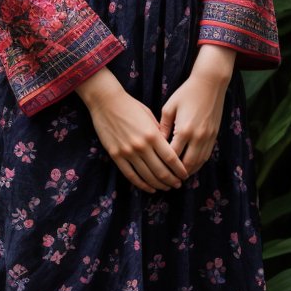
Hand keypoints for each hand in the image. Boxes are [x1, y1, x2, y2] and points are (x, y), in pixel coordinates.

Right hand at [75, 69, 188, 192]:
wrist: (106, 102)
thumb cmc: (130, 106)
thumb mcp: (150, 117)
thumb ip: (159, 133)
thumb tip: (168, 148)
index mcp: (152, 135)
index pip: (171, 158)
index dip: (179, 170)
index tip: (185, 175)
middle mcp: (141, 146)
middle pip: (161, 170)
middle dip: (172, 180)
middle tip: (178, 184)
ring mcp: (127, 152)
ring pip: (147, 176)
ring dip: (159, 184)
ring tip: (166, 187)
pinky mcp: (116, 156)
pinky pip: (131, 175)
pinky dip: (142, 185)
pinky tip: (150, 188)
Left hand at [157, 46, 235, 175]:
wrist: (210, 84)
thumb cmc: (186, 93)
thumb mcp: (169, 108)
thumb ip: (163, 127)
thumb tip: (156, 143)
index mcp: (184, 130)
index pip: (172, 155)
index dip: (164, 166)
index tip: (155, 171)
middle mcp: (197, 137)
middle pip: (186, 164)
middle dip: (176, 174)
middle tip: (167, 181)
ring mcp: (208, 138)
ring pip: (198, 163)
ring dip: (188, 172)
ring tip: (178, 178)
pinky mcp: (214, 136)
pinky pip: (205, 156)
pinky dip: (197, 164)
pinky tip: (190, 167)